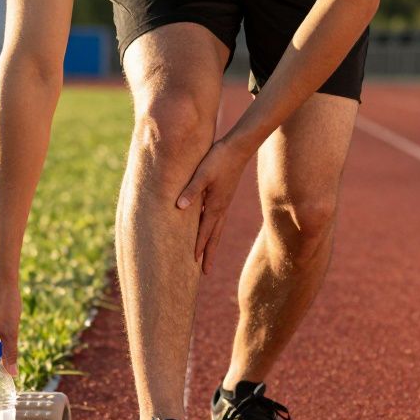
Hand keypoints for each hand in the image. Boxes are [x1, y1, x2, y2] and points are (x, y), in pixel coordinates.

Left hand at [176, 140, 248, 274]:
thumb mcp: (202, 174)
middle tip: (206, 272)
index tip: (194, 263)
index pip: (204, 232)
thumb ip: (191, 191)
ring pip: (217, 229)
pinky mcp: (224, 196)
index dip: (198, 247)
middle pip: (213, 237)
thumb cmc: (219, 159)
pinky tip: (208, 229)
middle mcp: (220, 208)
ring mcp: (224, 203)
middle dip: (209, 254)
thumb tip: (179, 207)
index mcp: (215, 206)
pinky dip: (213, 229)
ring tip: (208, 257)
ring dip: (212, 243)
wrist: (239, 148)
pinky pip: (218, 219)